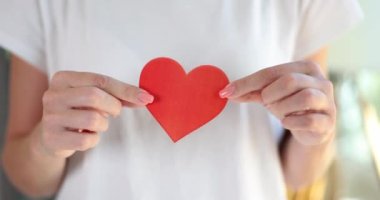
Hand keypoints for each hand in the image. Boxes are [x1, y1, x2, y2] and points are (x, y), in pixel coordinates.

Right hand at [39, 71, 153, 157]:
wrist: (49, 136)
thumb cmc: (77, 111)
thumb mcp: (93, 96)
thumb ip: (117, 94)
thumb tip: (145, 97)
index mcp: (63, 78)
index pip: (100, 80)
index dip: (126, 90)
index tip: (147, 98)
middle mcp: (52, 95)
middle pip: (94, 96)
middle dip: (113, 106)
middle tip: (113, 112)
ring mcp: (50, 117)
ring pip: (92, 119)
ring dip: (102, 125)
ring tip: (94, 124)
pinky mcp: (52, 138)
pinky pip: (87, 140)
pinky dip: (94, 139)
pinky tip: (85, 135)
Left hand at [219, 61, 335, 144]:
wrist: (313, 128)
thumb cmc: (289, 105)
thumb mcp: (269, 94)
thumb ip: (250, 91)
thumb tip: (225, 92)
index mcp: (306, 68)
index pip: (272, 72)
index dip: (247, 83)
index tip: (227, 92)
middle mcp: (322, 81)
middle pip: (290, 81)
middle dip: (270, 95)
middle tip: (267, 103)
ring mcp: (328, 102)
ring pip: (304, 97)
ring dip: (283, 108)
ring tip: (280, 113)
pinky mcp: (328, 122)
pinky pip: (309, 120)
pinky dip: (292, 122)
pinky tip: (287, 122)